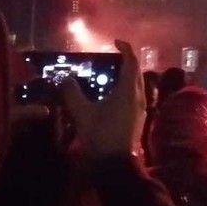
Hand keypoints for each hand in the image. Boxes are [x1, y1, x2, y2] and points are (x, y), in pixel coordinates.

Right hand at [61, 39, 145, 158]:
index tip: (116, 42)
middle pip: (137, 72)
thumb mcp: (81, 113)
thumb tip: (64, 77)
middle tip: (113, 57)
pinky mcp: (140, 118)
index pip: (131, 62)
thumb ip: (72, 93)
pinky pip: (136, 95)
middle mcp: (139, 96)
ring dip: (129, 75)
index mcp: (128, 91)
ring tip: (113, 74)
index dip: (126, 49)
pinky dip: (128, 88)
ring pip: (138, 85)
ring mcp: (142, 108)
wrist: (115, 164)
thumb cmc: (100, 135)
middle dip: (128, 61)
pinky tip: (115, 95)